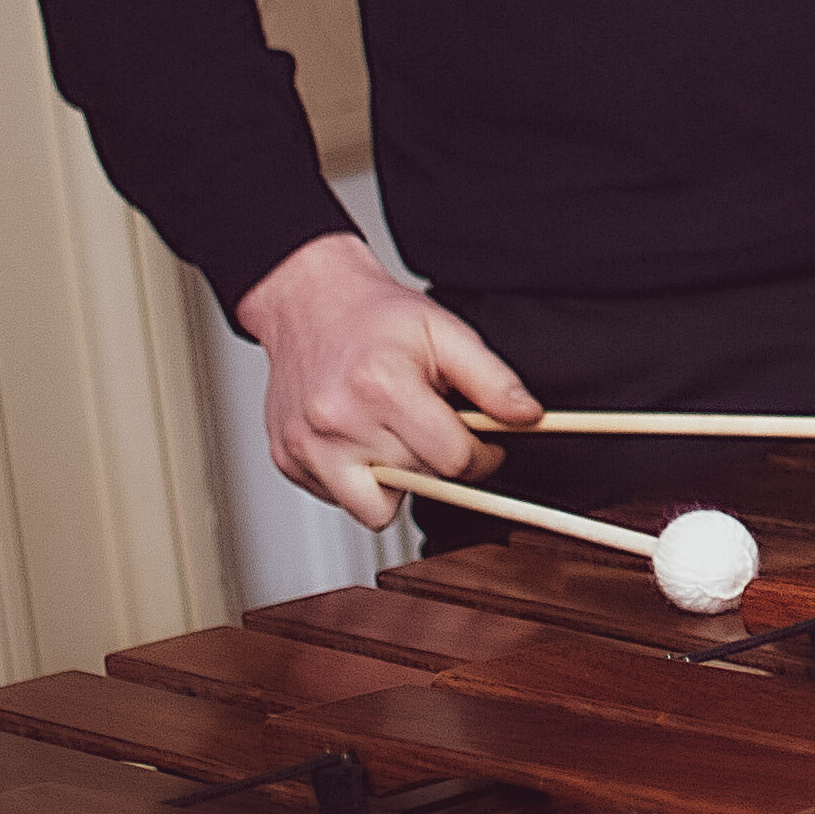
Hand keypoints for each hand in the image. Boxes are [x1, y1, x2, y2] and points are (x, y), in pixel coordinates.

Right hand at [230, 229, 537, 528]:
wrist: (310, 303)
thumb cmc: (376, 318)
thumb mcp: (446, 332)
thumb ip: (493, 379)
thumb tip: (527, 417)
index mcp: (382, 386)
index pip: (452, 460)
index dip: (480, 456)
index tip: (482, 445)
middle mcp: (338, 421)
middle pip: (418, 482)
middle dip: (437, 461)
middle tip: (431, 425)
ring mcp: (306, 445)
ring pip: (374, 510)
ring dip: (395, 483)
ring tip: (394, 438)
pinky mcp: (287, 460)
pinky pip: (338, 500)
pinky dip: (357, 480)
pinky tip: (360, 439)